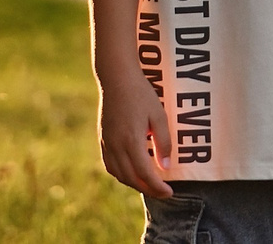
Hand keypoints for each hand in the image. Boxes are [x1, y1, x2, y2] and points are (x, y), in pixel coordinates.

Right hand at [96, 62, 175, 197]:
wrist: (116, 78)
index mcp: (131, 141)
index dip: (158, 187)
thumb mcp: (159, 115)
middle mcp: (116, 146)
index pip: (145, 174)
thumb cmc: (141, 94)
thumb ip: (163, 142)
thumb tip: (165, 167)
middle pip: (131, 178)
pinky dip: (121, 174)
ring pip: (119, 174)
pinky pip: (110, 165)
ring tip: (149, 184)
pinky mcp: (102, 139)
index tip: (169, 192)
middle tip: (162, 192)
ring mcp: (107, 143)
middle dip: (148, 189)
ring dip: (134, 184)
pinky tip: (130, 173)